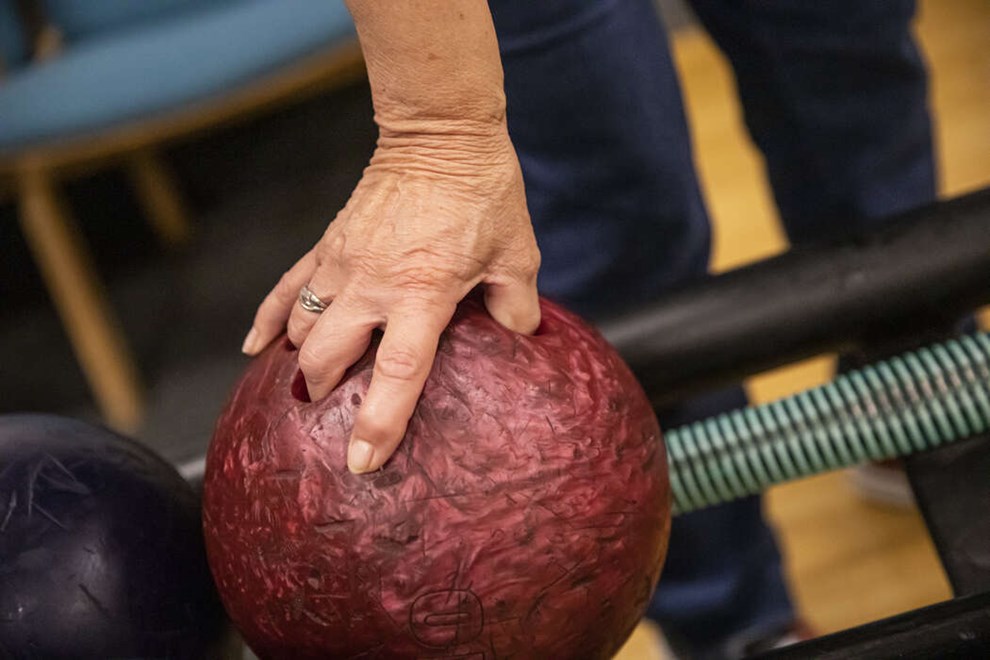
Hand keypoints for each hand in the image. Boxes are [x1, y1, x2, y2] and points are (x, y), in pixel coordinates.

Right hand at [241, 126, 540, 472]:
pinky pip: (287, 286)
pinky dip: (267, 318)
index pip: (397, 373)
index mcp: (423, 293)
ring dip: (299, 363)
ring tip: (305, 391)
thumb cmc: (484, 193)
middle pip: (327, 356)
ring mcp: (342, 262)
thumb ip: (517, 306)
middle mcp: (373, 284)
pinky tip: (255, 347)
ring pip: (301, 326)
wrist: (440, 133)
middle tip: (333, 422)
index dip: (378, 422)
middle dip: (325, 395)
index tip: (362, 462)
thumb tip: (519, 338)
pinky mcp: (329, 243)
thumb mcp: (517, 254)